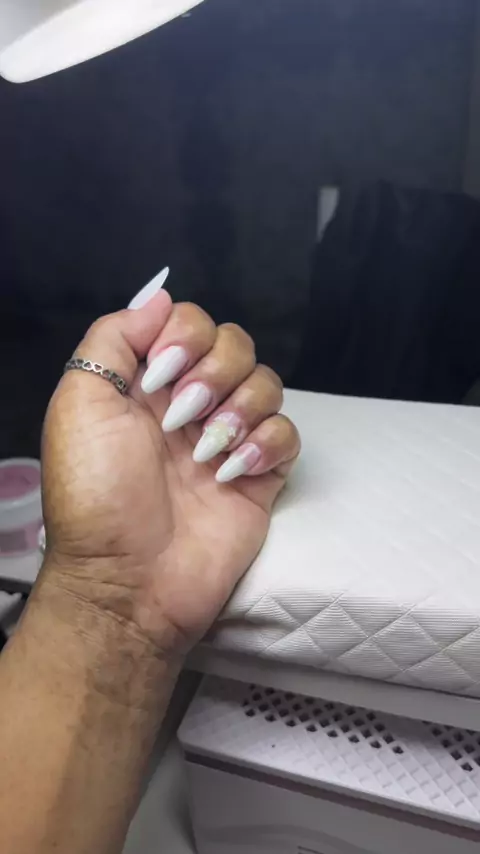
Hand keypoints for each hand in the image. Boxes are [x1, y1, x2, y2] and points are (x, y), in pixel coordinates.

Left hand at [41, 285, 299, 656]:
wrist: (128, 580)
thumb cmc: (96, 494)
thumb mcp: (80, 403)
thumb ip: (114, 338)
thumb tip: (160, 297)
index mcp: (147, 384)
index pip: (188, 322)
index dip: (184, 337)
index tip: (160, 378)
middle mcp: (190, 404)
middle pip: (235, 345)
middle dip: (214, 373)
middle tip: (182, 420)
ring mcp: (228, 439)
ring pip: (267, 384)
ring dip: (240, 411)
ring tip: (207, 455)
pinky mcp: (260, 475)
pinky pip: (288, 434)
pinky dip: (267, 445)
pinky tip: (233, 474)